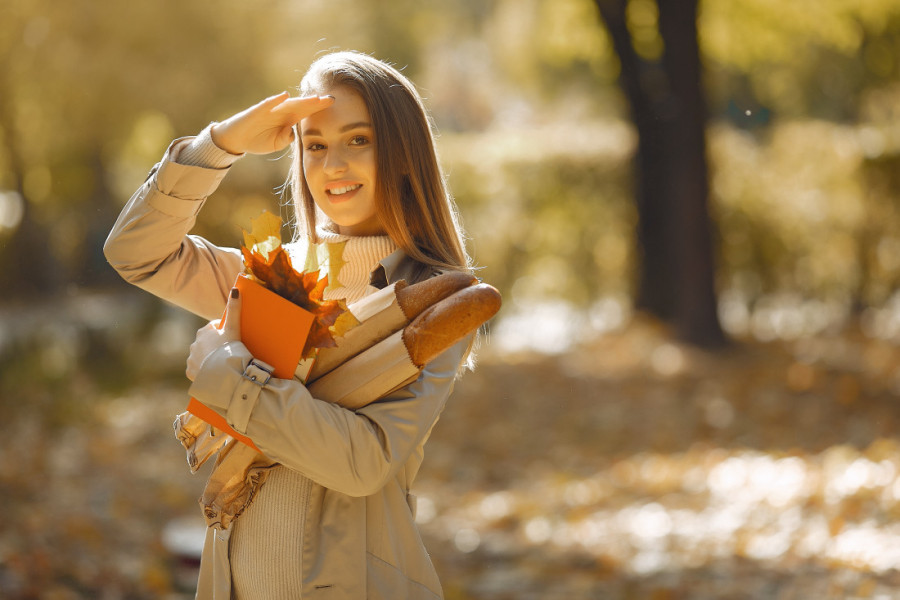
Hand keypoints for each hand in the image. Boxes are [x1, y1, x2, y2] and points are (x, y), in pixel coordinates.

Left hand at [186, 288, 242, 381]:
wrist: (223, 374)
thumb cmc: (229, 349)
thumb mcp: (233, 328)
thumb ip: (234, 309)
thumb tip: (235, 289)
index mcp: (203, 332)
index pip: (213, 328)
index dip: (223, 331)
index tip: (232, 337)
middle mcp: (194, 344)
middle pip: (206, 342)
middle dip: (215, 345)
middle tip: (228, 352)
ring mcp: (192, 359)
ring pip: (201, 356)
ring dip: (209, 358)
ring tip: (221, 364)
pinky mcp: (191, 372)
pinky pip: (197, 370)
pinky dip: (204, 370)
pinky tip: (213, 373)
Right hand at [210, 92, 333, 154]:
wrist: (237, 139)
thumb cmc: (257, 140)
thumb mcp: (275, 144)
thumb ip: (285, 139)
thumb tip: (292, 133)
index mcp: (288, 119)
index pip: (307, 112)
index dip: (319, 108)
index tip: (334, 106)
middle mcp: (281, 111)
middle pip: (302, 106)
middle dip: (316, 103)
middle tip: (331, 99)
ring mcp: (270, 110)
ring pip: (288, 103)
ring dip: (301, 101)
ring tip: (314, 98)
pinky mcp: (257, 111)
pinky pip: (267, 104)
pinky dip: (275, 100)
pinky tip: (284, 96)